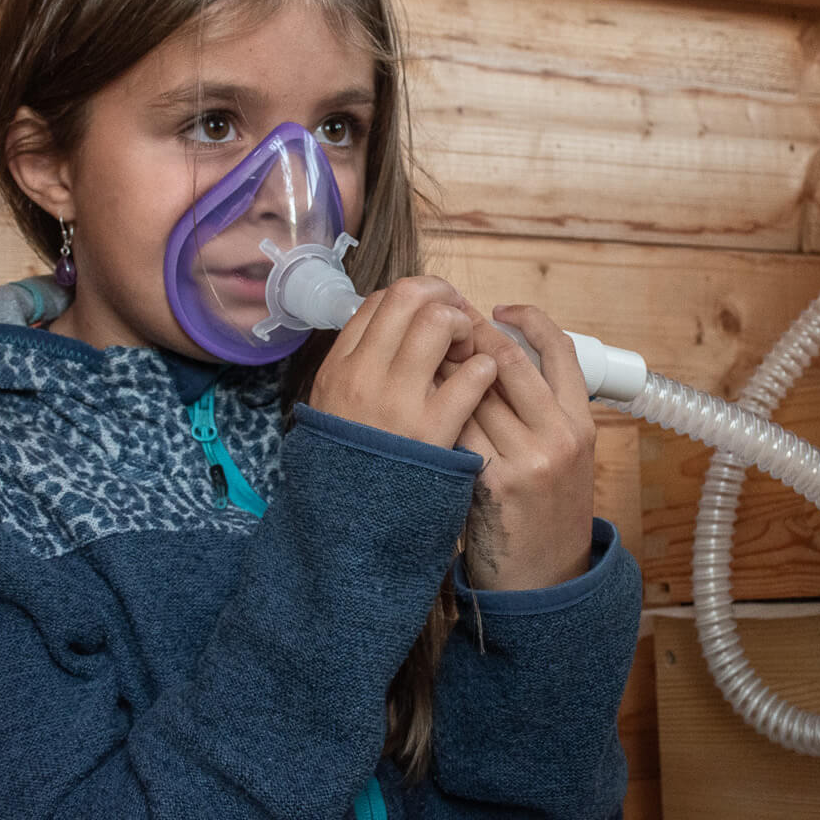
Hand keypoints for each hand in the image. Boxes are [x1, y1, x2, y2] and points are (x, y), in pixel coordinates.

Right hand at [308, 277, 497, 449]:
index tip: (432, 309)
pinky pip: (472, 375)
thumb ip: (360, 365)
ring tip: (469, 353)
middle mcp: (364, 376)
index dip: (415, 295)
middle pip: (409, 297)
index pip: (379, 301)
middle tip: (458, 321)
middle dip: (442, 298)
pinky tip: (482, 383)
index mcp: (340, 367)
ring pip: (439, 323)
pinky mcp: (434, 431)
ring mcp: (399, 401)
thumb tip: (394, 326)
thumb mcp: (335, 406)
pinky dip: (485, 369)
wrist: (352, 523)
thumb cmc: (353, 463)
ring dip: (464, 328)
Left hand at [441, 305, 597, 590]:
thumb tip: (492, 360)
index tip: (497, 307)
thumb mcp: (562, 458)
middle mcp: (561, 435)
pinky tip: (417, 404)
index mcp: (580, 423)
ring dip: (444, 370)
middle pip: (510, 360)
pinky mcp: (496, 482)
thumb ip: (538, 413)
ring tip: (421, 357)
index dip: (528, 318)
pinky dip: (435, 411)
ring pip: (476, 391)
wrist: (544, 582)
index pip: (560, 349)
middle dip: (471, 334)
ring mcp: (530, 459)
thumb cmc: (543, 516)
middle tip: (443, 321)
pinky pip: (458, 430)